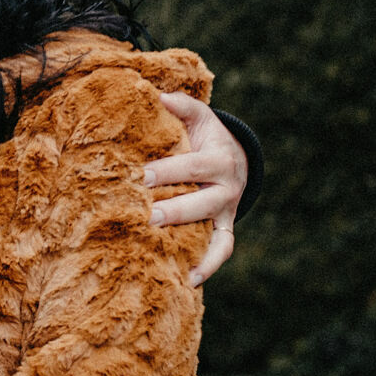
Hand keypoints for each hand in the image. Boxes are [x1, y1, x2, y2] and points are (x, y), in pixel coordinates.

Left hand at [146, 92, 246, 286]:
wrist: (233, 156)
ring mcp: (227, 211)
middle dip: (175, 208)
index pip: (192, 166)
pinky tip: (187, 281)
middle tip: (147, 214)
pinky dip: (208, 267)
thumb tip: (156, 95)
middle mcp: (227, 187)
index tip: (141, 176)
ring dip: (189, 241)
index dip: (168, 171)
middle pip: (202, 201)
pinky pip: (222, 250)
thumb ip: (180, 105)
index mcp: (219, 158)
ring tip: (161, 249)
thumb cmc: (204, 136)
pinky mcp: (225, 227)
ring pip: (213, 230)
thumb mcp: (198, 116)